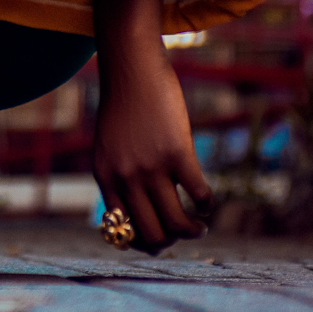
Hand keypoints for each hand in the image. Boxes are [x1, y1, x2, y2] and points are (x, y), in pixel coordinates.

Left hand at [92, 0, 213, 253]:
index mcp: (105, 177)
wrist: (131, 68)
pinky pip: (199, 194)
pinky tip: (207, 202)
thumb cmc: (123, 106)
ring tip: (199, 226)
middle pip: (152, 233)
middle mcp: (126, 176)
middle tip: (181, 234)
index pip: (121, 231)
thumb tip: (142, 211)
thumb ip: (119, 175)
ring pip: (177, 223)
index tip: (157, 241)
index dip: (142, 243)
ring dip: (192, 231)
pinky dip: (206, 205)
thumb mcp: (109, 144)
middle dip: (169, 243)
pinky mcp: (177, 152)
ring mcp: (151, 166)